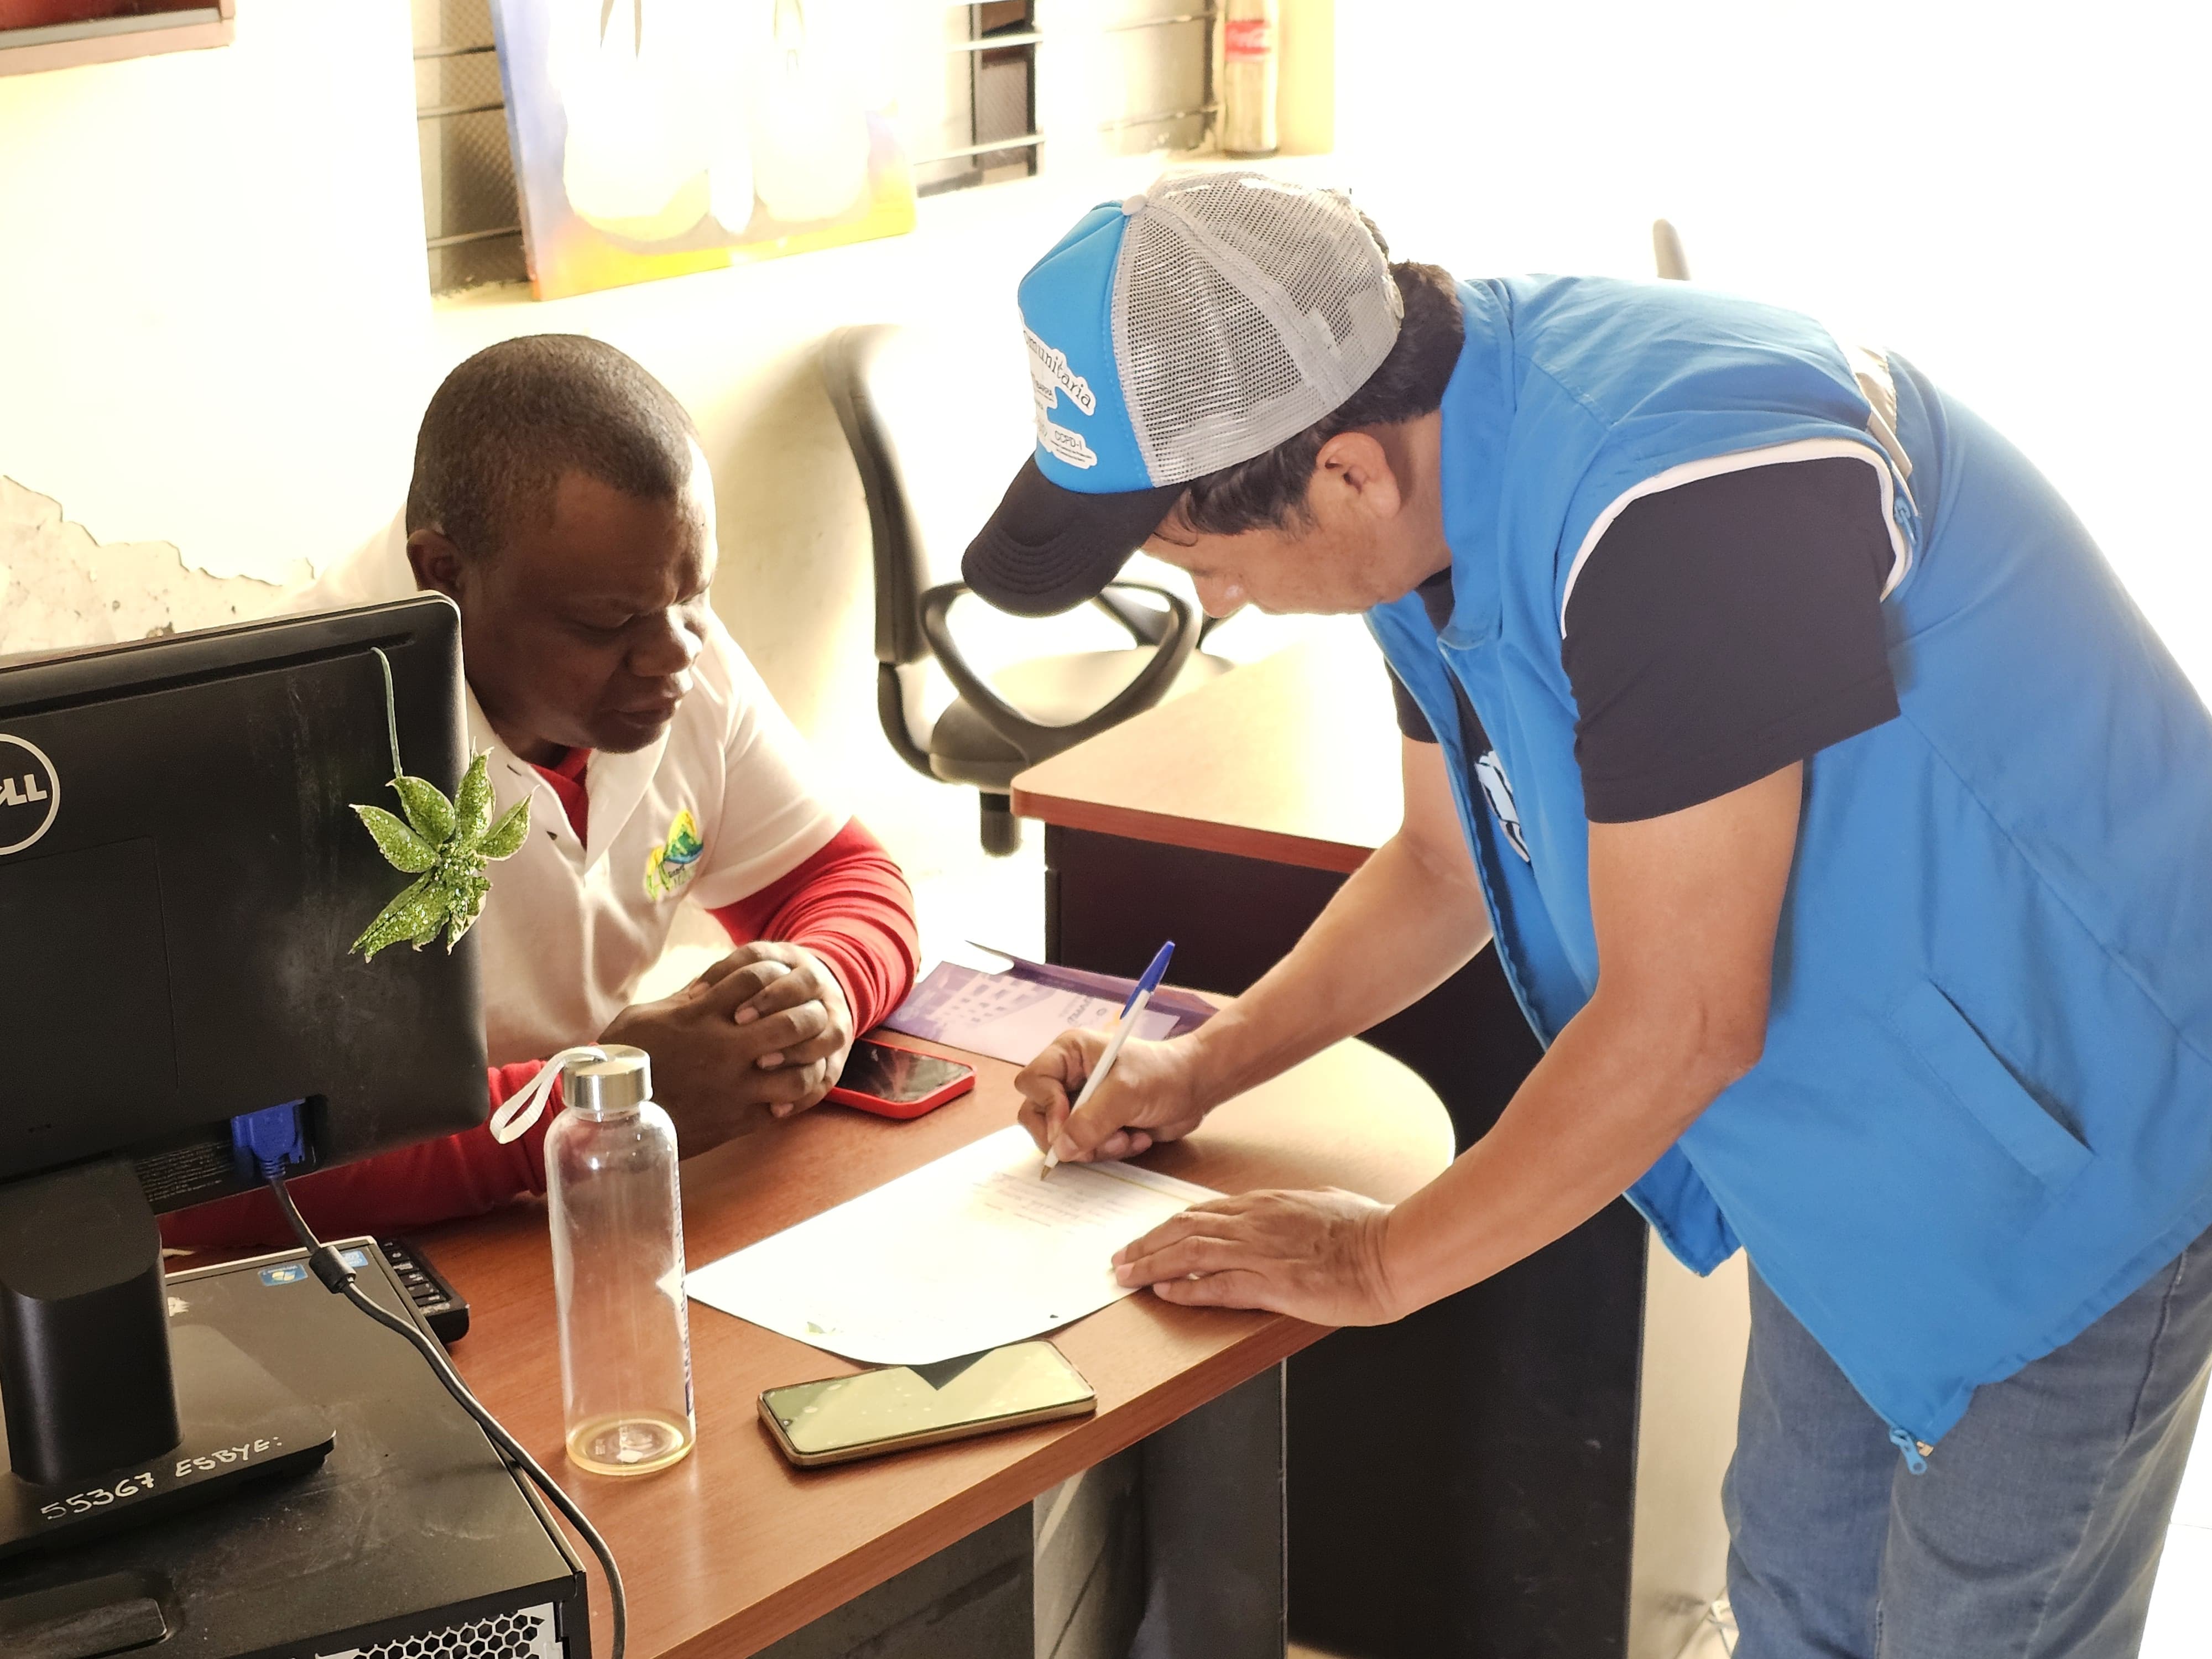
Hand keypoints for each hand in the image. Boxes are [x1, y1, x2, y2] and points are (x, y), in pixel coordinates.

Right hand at [598, 947, 850, 1152]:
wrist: (610, 1117)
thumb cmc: (623, 1061)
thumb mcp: (646, 1016)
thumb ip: (685, 1000)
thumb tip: (712, 982)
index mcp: (701, 1015)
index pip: (757, 977)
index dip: (773, 973)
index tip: (777, 979)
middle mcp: (724, 1048)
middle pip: (791, 1022)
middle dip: (807, 1015)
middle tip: (808, 1016)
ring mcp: (734, 1086)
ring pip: (797, 1071)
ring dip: (806, 1062)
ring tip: (802, 1057)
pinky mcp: (736, 1119)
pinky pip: (783, 1106)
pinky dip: (792, 1097)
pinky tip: (785, 1089)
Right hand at [1014, 1029, 1208, 1163]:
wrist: (1197, 1088)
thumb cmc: (1165, 1074)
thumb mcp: (1126, 1093)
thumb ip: (1091, 1120)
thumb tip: (1061, 1149)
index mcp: (1068, 1053)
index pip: (1032, 1083)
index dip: (1047, 1108)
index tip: (1070, 1126)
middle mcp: (1068, 1077)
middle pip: (1038, 1116)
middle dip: (1071, 1135)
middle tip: (1101, 1140)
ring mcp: (1080, 1102)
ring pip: (1062, 1139)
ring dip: (1096, 1146)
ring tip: (1127, 1136)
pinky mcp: (1094, 1124)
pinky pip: (1084, 1148)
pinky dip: (1109, 1150)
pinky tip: (1135, 1137)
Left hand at [1111, 1188, 1401, 1325]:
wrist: (1391, 1251)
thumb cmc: (1365, 1229)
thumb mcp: (1319, 1205)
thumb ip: (1289, 1210)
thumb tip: (1277, 1214)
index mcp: (1265, 1203)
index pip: (1200, 1212)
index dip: (1166, 1226)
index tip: (1145, 1238)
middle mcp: (1254, 1222)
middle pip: (1183, 1228)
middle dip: (1146, 1244)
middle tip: (1120, 1260)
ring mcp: (1260, 1252)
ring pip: (1189, 1253)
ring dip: (1152, 1265)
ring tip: (1127, 1276)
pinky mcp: (1272, 1284)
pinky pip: (1217, 1285)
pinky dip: (1186, 1287)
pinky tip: (1164, 1292)